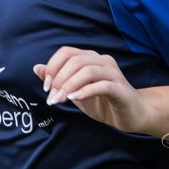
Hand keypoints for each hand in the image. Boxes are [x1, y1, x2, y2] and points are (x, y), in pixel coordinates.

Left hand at [35, 46, 153, 133]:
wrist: (131, 115)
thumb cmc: (103, 102)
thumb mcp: (75, 91)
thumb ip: (58, 80)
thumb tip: (37, 68)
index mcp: (90, 59)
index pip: (67, 52)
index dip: (52, 66)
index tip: (46, 86)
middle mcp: (102, 61)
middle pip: (75, 60)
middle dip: (59, 79)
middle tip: (52, 98)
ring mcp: (113, 73)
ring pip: (87, 70)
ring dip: (69, 86)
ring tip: (61, 100)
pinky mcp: (120, 88)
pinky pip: (102, 85)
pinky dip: (86, 91)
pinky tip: (75, 99)